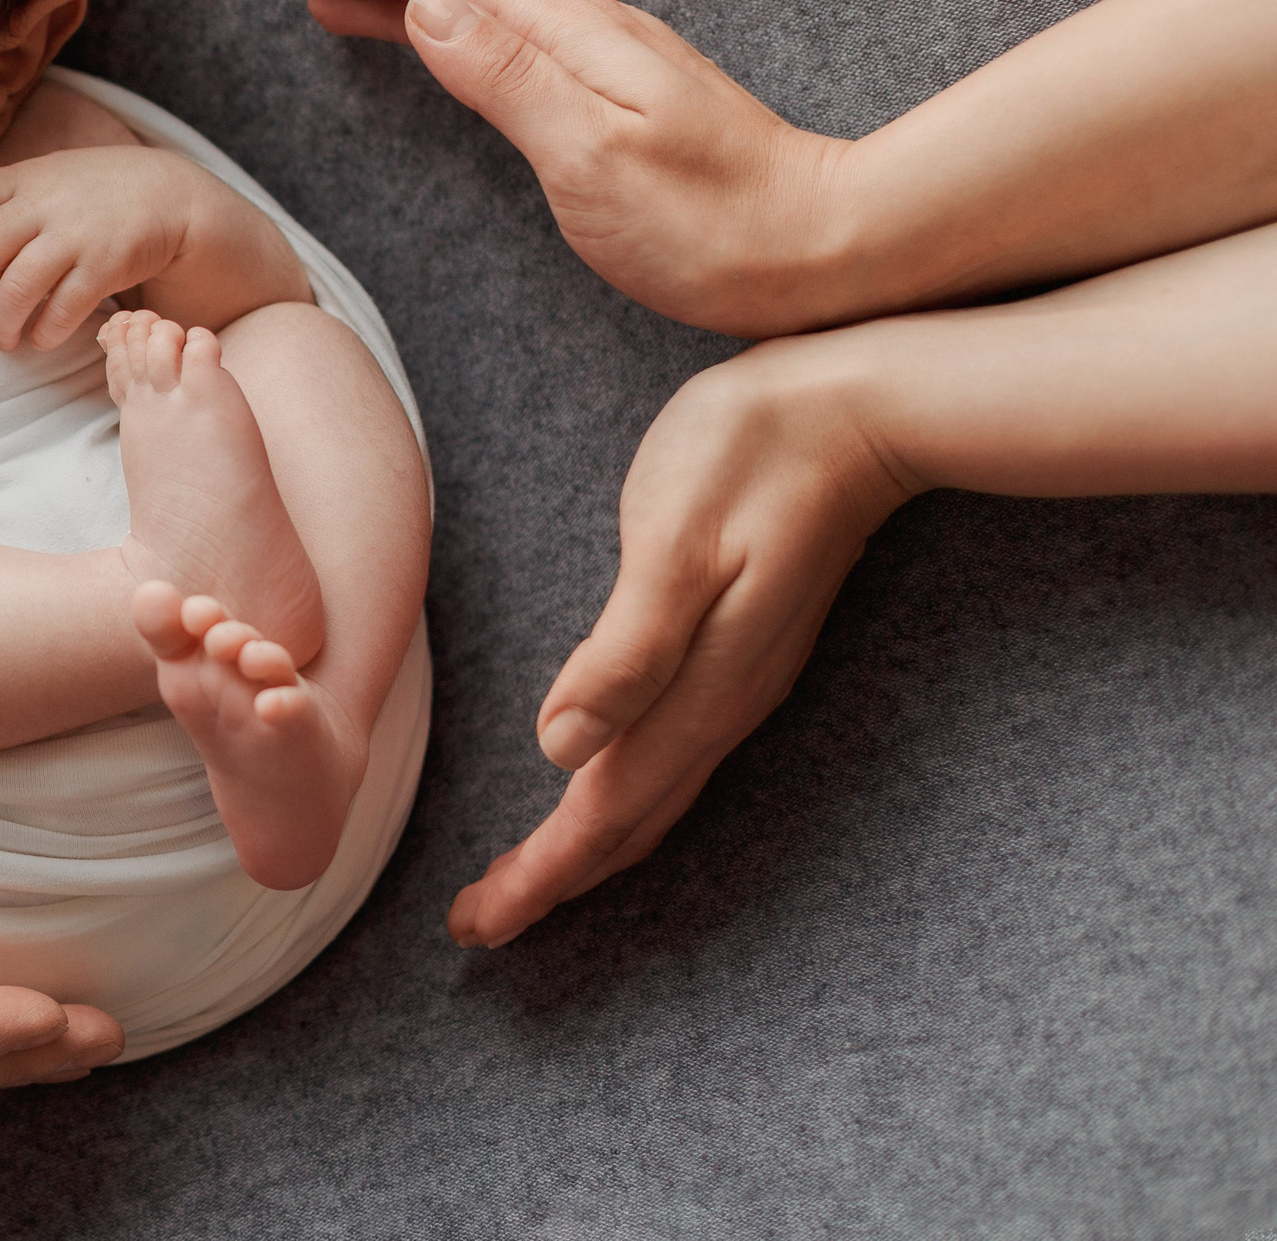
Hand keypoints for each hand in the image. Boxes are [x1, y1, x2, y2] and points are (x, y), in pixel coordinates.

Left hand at [0, 146, 212, 349]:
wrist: (173, 195)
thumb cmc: (101, 193)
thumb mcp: (53, 176)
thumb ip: (12, 198)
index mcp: (26, 177)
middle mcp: (45, 202)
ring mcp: (76, 232)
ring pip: (17, 286)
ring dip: (3, 321)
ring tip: (7, 337)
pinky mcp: (106, 263)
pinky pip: (62, 308)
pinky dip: (46, 331)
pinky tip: (44, 338)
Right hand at [286, 0, 855, 338]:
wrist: (820, 250)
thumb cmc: (710, 223)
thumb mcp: (591, 152)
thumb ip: (505, 75)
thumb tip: (427, 3)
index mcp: (572, 34)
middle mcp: (584, 33)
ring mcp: (599, 66)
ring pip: (478, 8)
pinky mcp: (609, 103)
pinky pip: (504, 45)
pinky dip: (447, 35)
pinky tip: (436, 48)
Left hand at [446, 336, 912, 946]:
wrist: (860, 406)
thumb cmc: (750, 456)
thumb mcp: (676, 543)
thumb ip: (625, 648)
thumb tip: (560, 746)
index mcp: (695, 690)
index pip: (604, 812)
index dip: (538, 876)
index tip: (475, 928)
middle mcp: (722, 704)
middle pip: (628, 822)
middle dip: (553, 881)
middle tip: (479, 926)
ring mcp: (739, 681)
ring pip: (656, 794)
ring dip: (590, 845)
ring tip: (530, 879)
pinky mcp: (744, 650)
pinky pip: (676, 755)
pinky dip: (626, 793)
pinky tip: (602, 782)